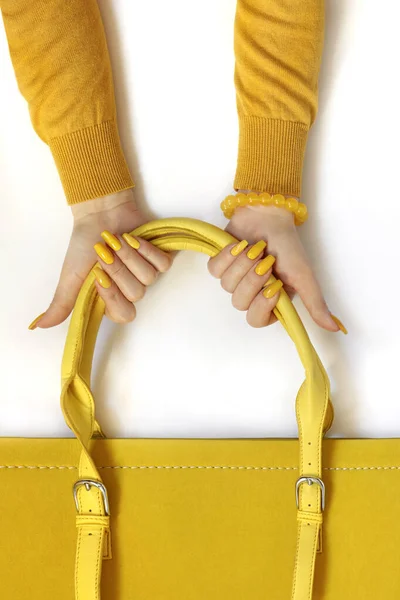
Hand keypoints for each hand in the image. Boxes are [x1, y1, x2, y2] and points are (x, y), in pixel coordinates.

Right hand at [30, 190, 172, 327]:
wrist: (99, 213)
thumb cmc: (84, 243)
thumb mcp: (70, 276)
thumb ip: (61, 303)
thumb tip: (41, 325)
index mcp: (111, 298)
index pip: (123, 314)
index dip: (113, 297)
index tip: (98, 276)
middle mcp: (129, 289)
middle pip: (136, 295)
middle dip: (119, 270)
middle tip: (105, 253)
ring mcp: (145, 273)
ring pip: (149, 278)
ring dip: (130, 256)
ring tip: (117, 240)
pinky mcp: (158, 257)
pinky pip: (163, 264)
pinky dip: (147, 250)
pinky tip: (134, 238)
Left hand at [208, 203, 343, 330]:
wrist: (269, 215)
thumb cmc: (287, 245)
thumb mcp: (304, 276)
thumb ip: (315, 303)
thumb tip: (334, 329)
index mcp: (270, 301)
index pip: (256, 320)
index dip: (261, 305)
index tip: (273, 286)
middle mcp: (251, 293)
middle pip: (240, 303)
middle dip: (252, 280)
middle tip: (266, 261)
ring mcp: (234, 279)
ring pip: (227, 285)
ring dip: (242, 264)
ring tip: (255, 248)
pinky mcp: (220, 264)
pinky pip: (214, 271)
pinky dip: (226, 256)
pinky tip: (238, 245)